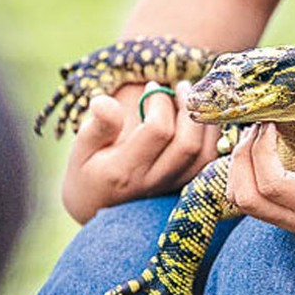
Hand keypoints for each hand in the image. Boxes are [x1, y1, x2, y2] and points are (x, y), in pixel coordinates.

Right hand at [63, 81, 219, 223]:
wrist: (96, 208)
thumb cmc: (88, 171)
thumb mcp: (82, 149)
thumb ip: (97, 126)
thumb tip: (104, 101)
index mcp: (123, 170)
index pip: (158, 131)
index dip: (160, 103)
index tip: (152, 86)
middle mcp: (152, 182)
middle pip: (188, 145)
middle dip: (189, 109)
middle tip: (181, 86)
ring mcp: (172, 188)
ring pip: (204, 156)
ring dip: (205, 122)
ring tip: (194, 100)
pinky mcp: (184, 188)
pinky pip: (209, 164)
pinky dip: (212, 137)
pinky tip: (201, 119)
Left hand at [226, 123, 294, 239]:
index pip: (270, 185)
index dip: (261, 151)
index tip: (271, 123)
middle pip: (245, 197)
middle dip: (241, 158)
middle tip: (258, 127)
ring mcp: (289, 221)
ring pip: (241, 201)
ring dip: (238, 166)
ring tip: (256, 136)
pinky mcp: (285, 215)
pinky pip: (249, 200)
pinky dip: (244, 174)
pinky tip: (261, 151)